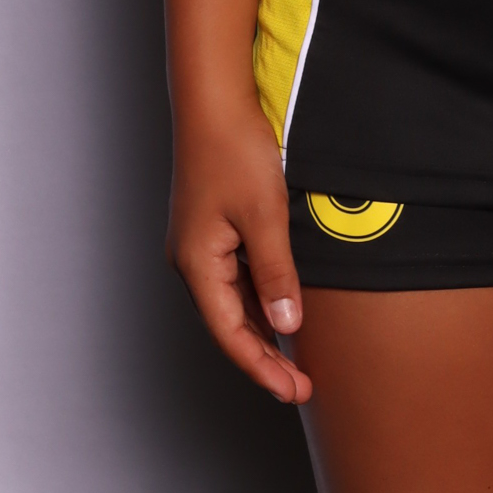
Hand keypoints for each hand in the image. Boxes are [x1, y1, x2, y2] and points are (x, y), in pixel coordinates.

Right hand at [167, 108, 310, 404]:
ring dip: (262, 332)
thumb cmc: (234, 151)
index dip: (262, 368)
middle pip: (229, 325)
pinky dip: (258, 301)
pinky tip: (282, 310)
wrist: (214, 102)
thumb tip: (288, 325)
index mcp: (197, 265)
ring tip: (296, 360)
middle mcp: (191, 261)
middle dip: (264, 359)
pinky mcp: (211, 230)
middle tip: (301, 386)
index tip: (293, 390)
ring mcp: (199, 246)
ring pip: (232, 304)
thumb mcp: (265, 217)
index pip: (230, 334)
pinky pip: (235, 279)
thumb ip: (277, 275)